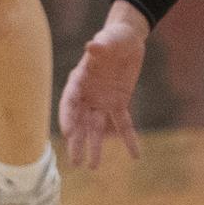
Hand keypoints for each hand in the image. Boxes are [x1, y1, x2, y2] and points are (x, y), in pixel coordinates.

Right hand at [60, 4, 148, 168]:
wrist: (126, 39)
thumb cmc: (112, 37)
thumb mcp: (108, 39)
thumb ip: (101, 45)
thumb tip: (92, 45)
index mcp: (78, 80)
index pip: (70, 102)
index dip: (68, 117)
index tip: (68, 133)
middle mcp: (87, 94)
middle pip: (79, 121)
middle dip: (77, 141)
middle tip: (75, 162)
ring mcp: (101, 100)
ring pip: (96, 127)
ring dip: (95, 146)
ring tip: (92, 167)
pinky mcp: (118, 102)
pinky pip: (123, 124)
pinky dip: (128, 139)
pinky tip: (135, 155)